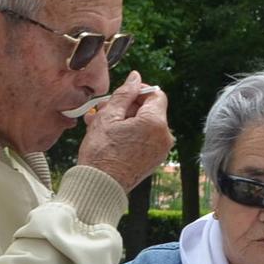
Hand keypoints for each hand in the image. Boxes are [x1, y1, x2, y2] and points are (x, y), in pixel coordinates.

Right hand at [76, 72, 174, 192]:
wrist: (99, 186)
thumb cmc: (101, 153)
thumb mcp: (108, 116)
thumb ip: (124, 93)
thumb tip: (135, 77)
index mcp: (156, 123)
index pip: (155, 94)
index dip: (137, 91)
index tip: (120, 96)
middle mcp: (164, 137)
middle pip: (149, 110)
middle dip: (126, 107)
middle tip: (102, 109)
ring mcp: (160, 150)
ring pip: (144, 125)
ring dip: (124, 120)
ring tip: (100, 124)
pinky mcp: (153, 160)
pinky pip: (144, 139)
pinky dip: (129, 134)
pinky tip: (109, 136)